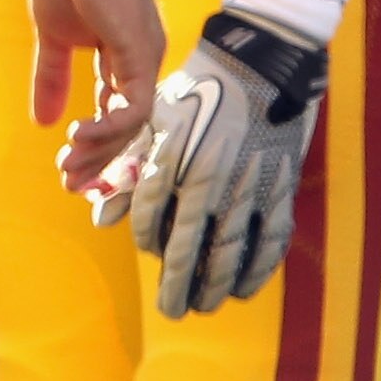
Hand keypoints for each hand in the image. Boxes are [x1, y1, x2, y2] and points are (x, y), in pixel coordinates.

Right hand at [33, 0, 163, 196]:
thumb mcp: (53, 36)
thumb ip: (52, 77)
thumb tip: (42, 121)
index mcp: (123, 57)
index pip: (117, 113)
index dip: (95, 144)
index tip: (68, 168)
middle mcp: (141, 61)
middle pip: (129, 126)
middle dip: (99, 160)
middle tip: (69, 184)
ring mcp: (145, 57)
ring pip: (133, 123)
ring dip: (100, 151)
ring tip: (67, 166)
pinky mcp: (139, 51)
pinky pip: (134, 105)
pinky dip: (108, 127)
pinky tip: (77, 135)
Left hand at [108, 10, 327, 316]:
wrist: (262, 68)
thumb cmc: (199, 94)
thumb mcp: (157, 125)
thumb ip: (127, 170)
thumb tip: (101, 219)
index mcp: (174, 162)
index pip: (154, 219)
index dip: (149, 239)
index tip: (149, 251)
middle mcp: (210, 181)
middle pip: (191, 247)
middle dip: (179, 283)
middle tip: (172, 311)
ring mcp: (248, 188)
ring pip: (230, 252)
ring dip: (216, 285)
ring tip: (204, 306)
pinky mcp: (279, 189)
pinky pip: (269, 240)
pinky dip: (258, 268)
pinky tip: (245, 289)